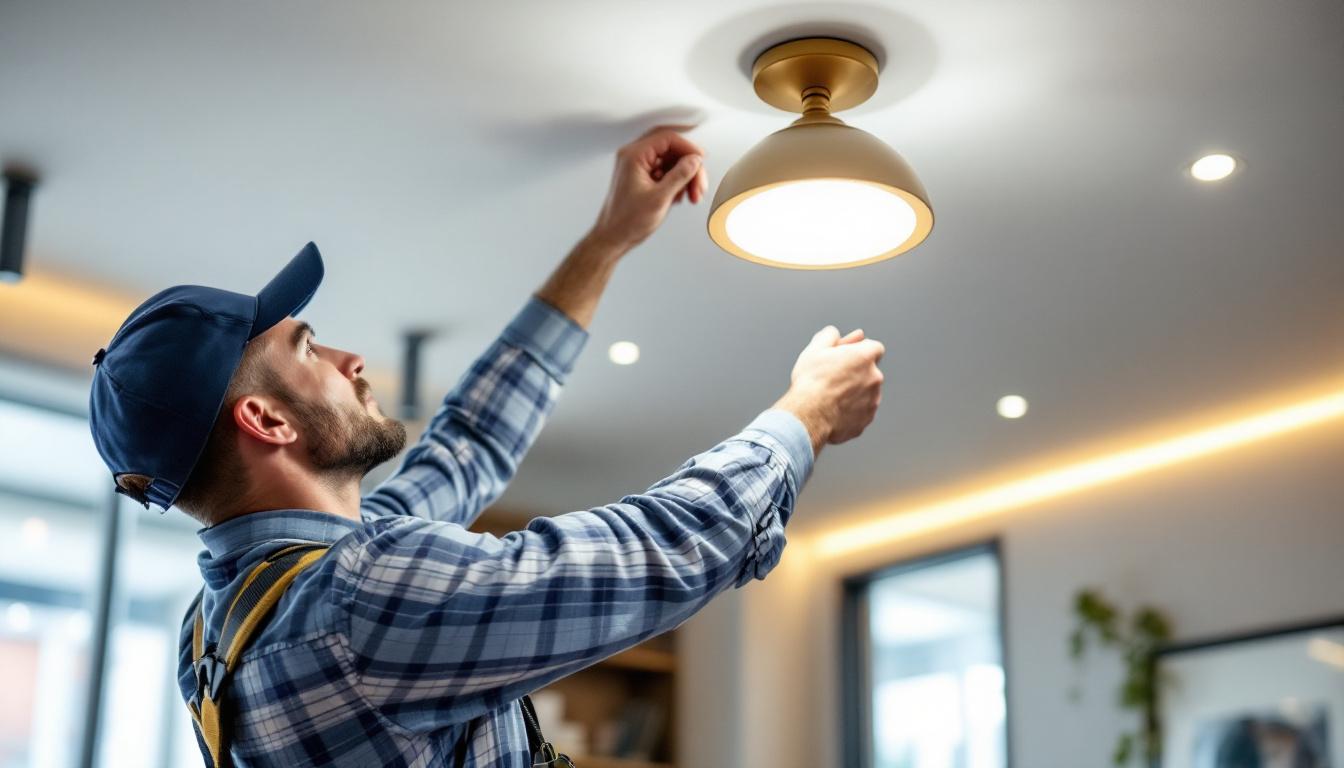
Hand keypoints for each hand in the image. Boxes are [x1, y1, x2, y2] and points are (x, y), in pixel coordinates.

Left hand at [588, 125, 708, 251]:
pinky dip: (676, 182)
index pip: (667, 139)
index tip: (701, 160)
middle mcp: (634, 157)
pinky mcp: (642, 177)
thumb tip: (694, 160)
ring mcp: (638, 167)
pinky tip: (678, 197)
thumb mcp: (659, 198)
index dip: (688, 148)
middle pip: (671, 149)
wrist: (614, 238)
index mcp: (633, 156)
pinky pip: (666, 171)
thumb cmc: (626, 222)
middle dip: (689, 166)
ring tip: (692, 195)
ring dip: (685, 176)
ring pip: (670, 161)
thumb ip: (679, 176)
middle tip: (698, 184)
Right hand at [773, 326, 884, 454]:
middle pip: (871, 370)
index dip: (860, 351)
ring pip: (868, 392)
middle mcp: (874, 377)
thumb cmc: (811, 383)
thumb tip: (834, 333)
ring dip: (855, 391)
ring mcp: (873, 400)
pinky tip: (834, 409)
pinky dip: (852, 409)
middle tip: (835, 377)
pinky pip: (862, 410)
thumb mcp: (814, 349)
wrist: (808, 415)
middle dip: (857, 372)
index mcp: (864, 357)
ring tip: (832, 396)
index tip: (848, 357)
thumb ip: (828, 335)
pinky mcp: (867, 418)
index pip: (875, 347)